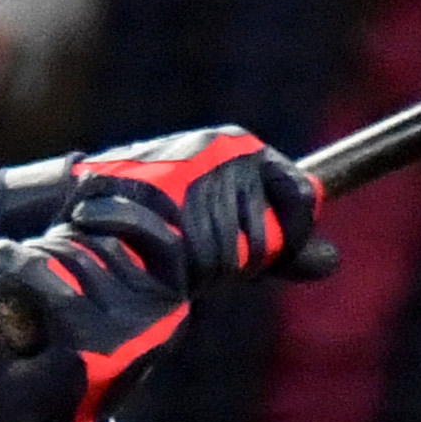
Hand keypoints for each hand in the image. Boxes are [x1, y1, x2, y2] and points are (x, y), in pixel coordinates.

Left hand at [0, 189, 195, 421]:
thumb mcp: (87, 291)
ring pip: (76, 258)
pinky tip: (2, 260)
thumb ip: (98, 244)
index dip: (119, 205)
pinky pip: (51, 282)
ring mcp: (129, 336)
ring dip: (37, 255)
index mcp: (172, 301)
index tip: (80, 203)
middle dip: (63, 237)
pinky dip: (18, 264)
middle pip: (109, 241)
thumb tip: (87, 172)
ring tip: (19, 274)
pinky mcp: (91, 351)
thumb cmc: (57, 348)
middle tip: (33, 255)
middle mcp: (163, 319)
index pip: (162, 235)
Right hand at [72, 126, 330, 290]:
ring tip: (174, 255)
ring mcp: (192, 175)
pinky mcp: (157, 203)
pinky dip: (181, 272)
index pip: (299, 195)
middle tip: (201, 256)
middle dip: (237, 261)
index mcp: (243, 149)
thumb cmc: (165, 216)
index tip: (269, 253)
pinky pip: (193, 259)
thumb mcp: (229, 222)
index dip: (290, 235)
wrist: (88, 202)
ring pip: (229, 253)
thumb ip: (280, 242)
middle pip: (263, 235)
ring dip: (204, 270)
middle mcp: (224, 154)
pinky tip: (161, 261)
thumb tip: (332, 261)